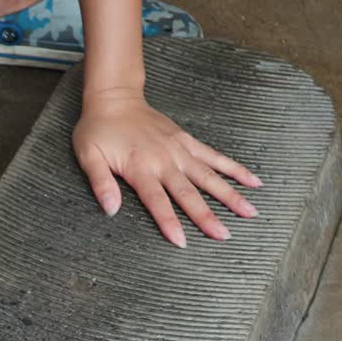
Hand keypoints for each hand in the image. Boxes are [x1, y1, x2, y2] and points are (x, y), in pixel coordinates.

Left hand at [72, 88, 262, 246]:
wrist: (114, 98)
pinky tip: (253, 181)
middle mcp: (164, 161)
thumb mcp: (88, 156)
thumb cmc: (98, 130)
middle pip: (189, 193)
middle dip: (207, 216)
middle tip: (225, 236)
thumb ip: (101, 183)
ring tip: (251, 212)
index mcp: (140, 168)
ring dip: (230, 195)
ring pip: (209, 176)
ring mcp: (179, 150)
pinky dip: (234, 168)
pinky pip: (214, 157)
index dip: (169, 221)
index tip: (182, 242)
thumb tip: (110, 209)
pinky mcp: (187, 142)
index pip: (157, 201)